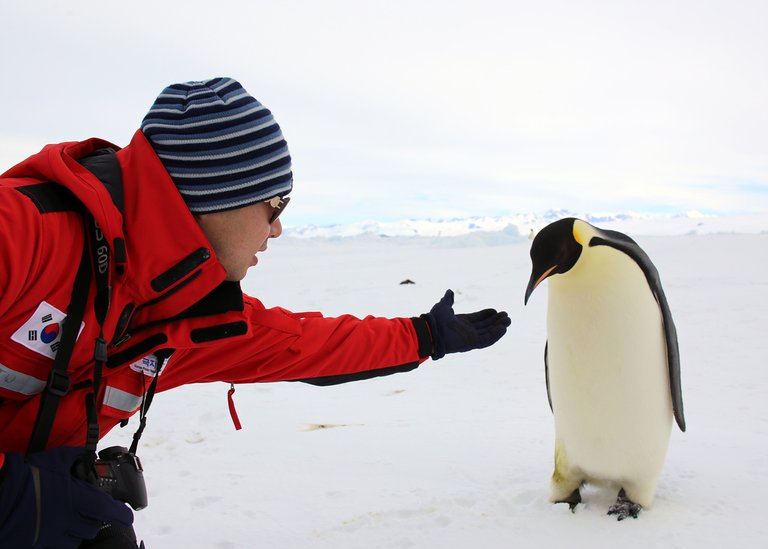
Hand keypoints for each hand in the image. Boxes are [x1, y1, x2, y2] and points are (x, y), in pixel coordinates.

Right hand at [0, 447, 132, 547]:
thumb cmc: (27, 477)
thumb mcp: (55, 460)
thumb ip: (75, 456)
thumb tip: (86, 452)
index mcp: (76, 500)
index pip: (108, 511)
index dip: (122, 514)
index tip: (129, 515)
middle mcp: (68, 521)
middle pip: (93, 527)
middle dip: (96, 518)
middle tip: (93, 510)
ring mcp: (53, 535)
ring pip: (77, 539)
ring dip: (80, 529)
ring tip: (74, 518)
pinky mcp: (39, 544)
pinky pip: (59, 545)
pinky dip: (63, 538)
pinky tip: (57, 526)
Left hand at [423, 289, 510, 359]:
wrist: (431, 330)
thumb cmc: (435, 319)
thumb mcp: (443, 306)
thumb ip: (448, 300)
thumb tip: (449, 291)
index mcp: (461, 322)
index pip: (477, 319)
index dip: (487, 315)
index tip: (496, 310)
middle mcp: (466, 331)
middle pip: (485, 326)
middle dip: (496, 321)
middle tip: (507, 316)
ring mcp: (469, 338)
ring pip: (488, 333)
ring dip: (498, 328)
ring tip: (508, 321)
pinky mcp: (472, 344)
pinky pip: (486, 340)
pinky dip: (495, 335)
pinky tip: (503, 329)